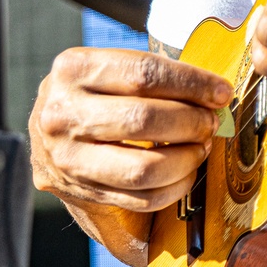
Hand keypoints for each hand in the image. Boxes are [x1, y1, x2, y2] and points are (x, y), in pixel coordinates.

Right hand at [30, 47, 231, 212]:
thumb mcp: (106, 67)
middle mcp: (63, 113)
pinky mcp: (80, 191)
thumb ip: (151, 75)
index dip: (192, 83)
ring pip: (143, 168)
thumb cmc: (92, 92)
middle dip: (191, 121)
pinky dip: (174, 187)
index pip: (144, 74)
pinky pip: (139, 198)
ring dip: (187, 158)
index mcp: (73, 69)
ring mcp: (68, 158)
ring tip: (202, 146)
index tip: (220, 92)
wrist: (45, 133)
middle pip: (144, 120)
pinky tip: (187, 171)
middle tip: (212, 121)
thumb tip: (214, 93)